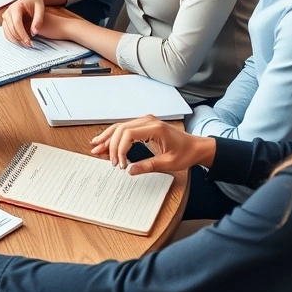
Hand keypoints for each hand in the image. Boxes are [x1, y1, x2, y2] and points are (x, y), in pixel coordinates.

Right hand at [1, 0, 47, 45]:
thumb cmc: (36, 1)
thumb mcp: (40, 9)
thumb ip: (38, 20)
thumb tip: (34, 33)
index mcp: (16, 7)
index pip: (17, 23)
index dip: (22, 34)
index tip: (29, 42)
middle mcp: (8, 11)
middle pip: (11, 28)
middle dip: (20, 38)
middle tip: (29, 45)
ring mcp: (5, 16)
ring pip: (7, 32)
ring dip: (16, 40)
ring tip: (26, 44)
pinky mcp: (6, 21)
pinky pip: (6, 32)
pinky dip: (13, 38)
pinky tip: (21, 41)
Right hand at [89, 115, 217, 174]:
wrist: (196, 147)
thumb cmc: (186, 153)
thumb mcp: (168, 163)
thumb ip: (148, 166)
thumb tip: (130, 170)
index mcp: (155, 128)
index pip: (128, 134)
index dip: (120, 149)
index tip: (119, 164)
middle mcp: (148, 121)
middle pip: (121, 129)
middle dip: (110, 144)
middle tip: (104, 158)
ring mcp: (145, 121)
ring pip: (120, 127)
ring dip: (107, 137)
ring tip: (95, 146)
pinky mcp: (144, 125)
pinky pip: (125, 128)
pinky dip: (114, 135)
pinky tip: (104, 141)